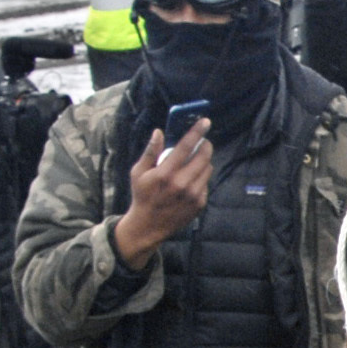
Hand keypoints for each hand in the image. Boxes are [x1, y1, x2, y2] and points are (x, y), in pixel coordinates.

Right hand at [111, 123, 212, 269]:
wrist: (149, 225)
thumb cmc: (142, 195)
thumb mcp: (139, 172)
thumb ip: (150, 151)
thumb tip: (159, 132)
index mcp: (165, 174)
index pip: (186, 147)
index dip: (197, 132)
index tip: (206, 122)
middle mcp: (182, 184)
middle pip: (203, 156)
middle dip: (205, 145)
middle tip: (202, 142)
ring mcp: (193, 195)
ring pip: (207, 168)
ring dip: (204, 161)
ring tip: (192, 162)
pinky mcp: (200, 203)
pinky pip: (206, 182)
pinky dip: (201, 177)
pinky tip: (190, 179)